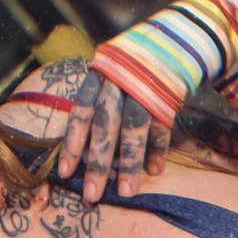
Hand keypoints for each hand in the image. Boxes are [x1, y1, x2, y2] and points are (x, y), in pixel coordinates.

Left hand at [57, 70, 170, 201]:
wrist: (172, 42)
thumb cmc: (128, 69)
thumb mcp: (106, 76)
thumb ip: (94, 106)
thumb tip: (76, 150)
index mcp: (99, 77)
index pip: (81, 113)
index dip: (71, 143)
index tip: (64, 173)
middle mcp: (120, 82)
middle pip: (106, 127)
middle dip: (98, 163)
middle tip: (92, 195)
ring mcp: (145, 89)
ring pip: (134, 130)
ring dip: (130, 163)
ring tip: (126, 191)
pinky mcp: (169, 95)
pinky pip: (162, 126)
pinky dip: (159, 149)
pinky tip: (154, 170)